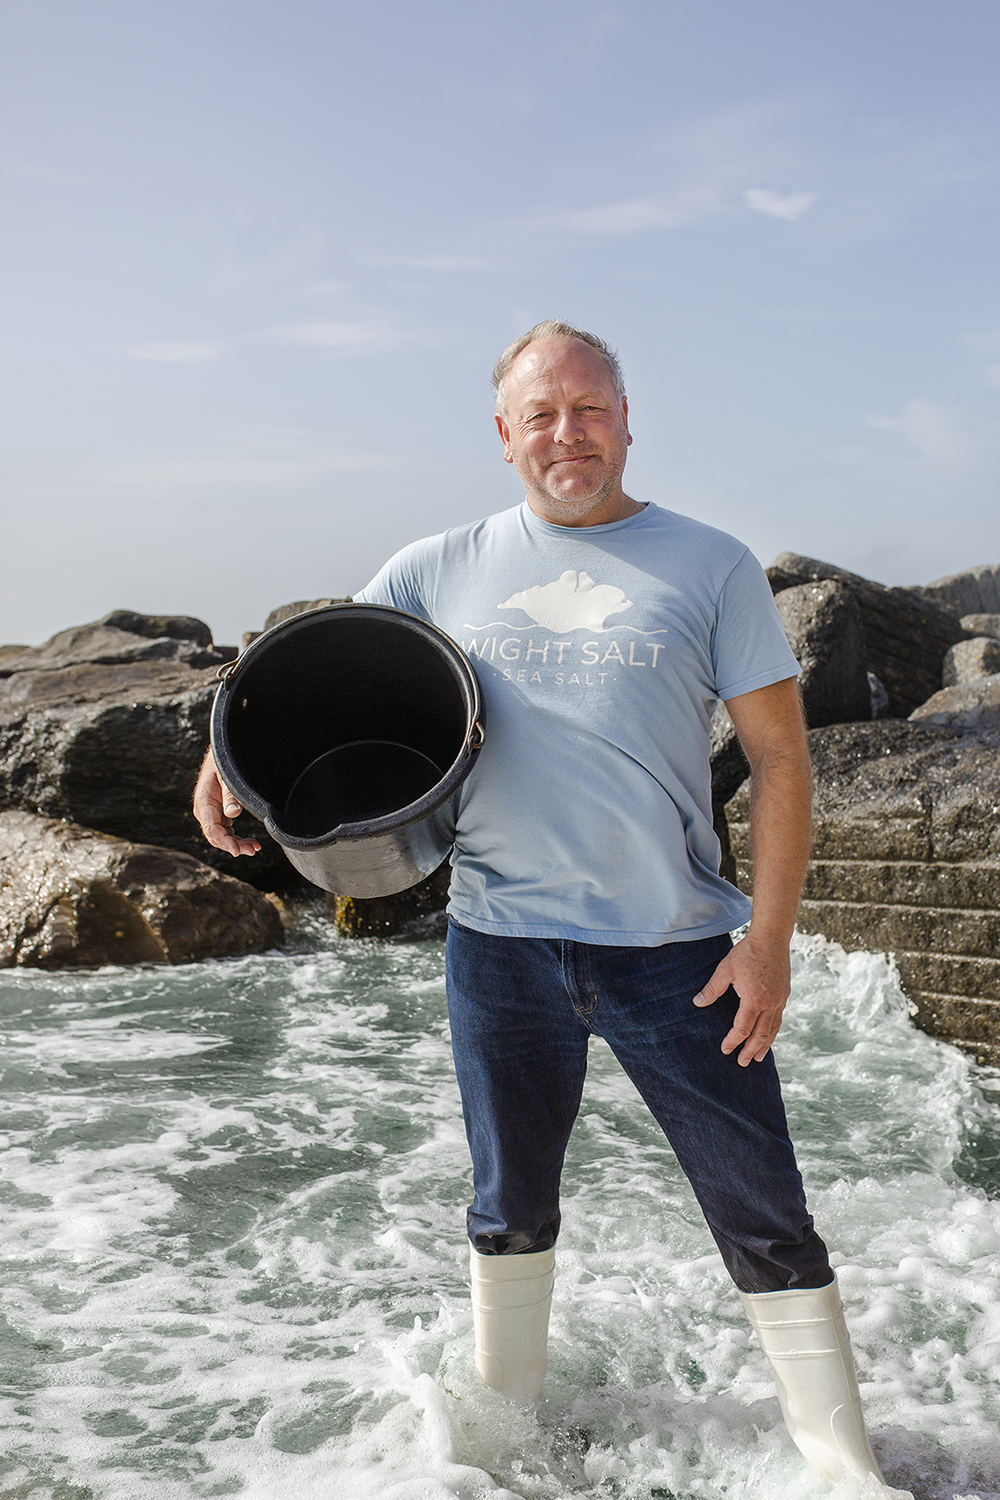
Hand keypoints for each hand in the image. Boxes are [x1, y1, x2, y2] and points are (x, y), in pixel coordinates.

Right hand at [193, 751, 260, 856]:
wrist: (221, 755)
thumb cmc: (224, 764)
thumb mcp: (228, 776)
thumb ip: (230, 795)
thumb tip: (232, 814)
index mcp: (204, 803)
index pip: (212, 829)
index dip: (225, 842)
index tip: (237, 851)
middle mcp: (204, 811)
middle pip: (216, 837)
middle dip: (233, 846)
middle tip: (253, 850)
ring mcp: (211, 814)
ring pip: (220, 836)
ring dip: (236, 844)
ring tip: (254, 848)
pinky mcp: (218, 814)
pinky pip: (224, 831)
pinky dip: (235, 838)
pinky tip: (248, 842)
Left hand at [693, 932, 790, 1065]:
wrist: (772, 938)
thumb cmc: (747, 953)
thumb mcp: (725, 970)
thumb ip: (712, 989)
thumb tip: (698, 1003)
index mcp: (753, 1000)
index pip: (742, 1028)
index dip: (733, 1041)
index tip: (726, 1049)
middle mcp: (769, 1003)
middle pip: (760, 1035)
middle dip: (750, 1050)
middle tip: (743, 1063)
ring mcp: (779, 1000)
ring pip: (773, 1029)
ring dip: (765, 1045)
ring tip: (759, 1057)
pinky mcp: (784, 994)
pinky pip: (779, 1018)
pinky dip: (773, 1030)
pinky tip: (768, 1034)